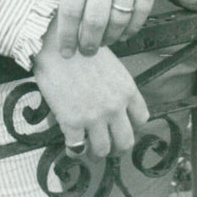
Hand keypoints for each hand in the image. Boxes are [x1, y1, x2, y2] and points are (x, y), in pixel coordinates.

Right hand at [32, 20, 148, 158]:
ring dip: (96, 152)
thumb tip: (103, 107)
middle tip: (107, 145)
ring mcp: (95, 117)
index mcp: (127, 89)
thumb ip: (112, 88)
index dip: (131, 126)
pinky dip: (74, 151)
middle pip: (126, 142)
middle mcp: (115, 106)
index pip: (142, 119)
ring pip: (103, 151)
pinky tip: (71, 145)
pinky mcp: (73, 123)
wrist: (55, 44)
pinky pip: (77, 149)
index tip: (121, 125)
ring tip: (88, 149)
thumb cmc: (79, 48)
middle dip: (117, 147)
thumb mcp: (108, 65)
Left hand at [54, 0, 176, 57]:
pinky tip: (126, 31)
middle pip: (95, 19)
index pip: (70, 8)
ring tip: (103, 42)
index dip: (66, 36)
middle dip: (87, 43)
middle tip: (84, 52)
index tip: (64, 52)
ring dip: (110, 37)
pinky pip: (144, 9)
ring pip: (120, 18)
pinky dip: (134, 26)